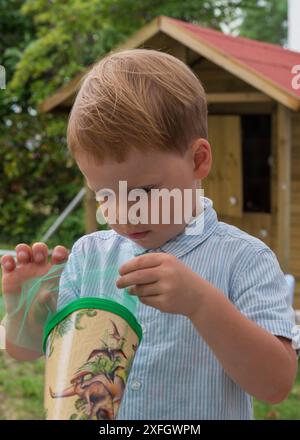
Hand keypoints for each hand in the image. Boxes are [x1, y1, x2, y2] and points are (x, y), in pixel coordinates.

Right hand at [1, 242, 68, 358]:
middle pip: (40, 249)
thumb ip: (46, 301)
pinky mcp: (10, 274)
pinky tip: (9, 265)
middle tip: (39, 258)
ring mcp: (25, 269)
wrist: (26, 322)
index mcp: (53, 273)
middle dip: (39, 249)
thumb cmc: (42, 312)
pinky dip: (7, 259)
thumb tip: (46, 294)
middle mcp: (39, 268)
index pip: (59, 256)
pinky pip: (8, 261)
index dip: (60, 252)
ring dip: (23, 250)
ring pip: (24, 251)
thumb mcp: (46, 308)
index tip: (58, 255)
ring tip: (23, 257)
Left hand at [116, 252, 202, 316]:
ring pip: (140, 289)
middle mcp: (167, 273)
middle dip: (124, 280)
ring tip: (133, 290)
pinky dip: (142, 298)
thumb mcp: (169, 263)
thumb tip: (125, 270)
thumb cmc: (180, 277)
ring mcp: (166, 288)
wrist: (198, 296)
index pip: (140, 262)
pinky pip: (145, 300)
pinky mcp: (165, 303)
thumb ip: (150, 263)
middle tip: (118, 283)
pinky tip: (146, 296)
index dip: (127, 267)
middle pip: (137, 276)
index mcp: (166, 260)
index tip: (120, 271)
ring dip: (134, 290)